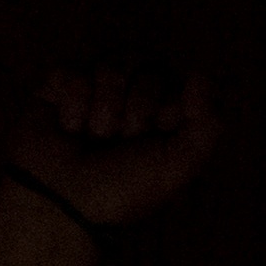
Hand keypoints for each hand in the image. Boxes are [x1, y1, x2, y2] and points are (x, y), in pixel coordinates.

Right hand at [3, 67, 218, 230]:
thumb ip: (207, 126)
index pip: (178, 76)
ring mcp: (95, 87)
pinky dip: (72, 104)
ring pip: (110, 63)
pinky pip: (71, 69)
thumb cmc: (124, 190)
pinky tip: (69, 128)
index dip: (166, 106)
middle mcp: (132, 94)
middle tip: (121, 141)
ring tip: (94, 137)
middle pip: (145, 62)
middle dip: (135, 109)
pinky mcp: (58, 86)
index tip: (156, 136)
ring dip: (105, 107)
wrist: (64, 203)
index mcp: (166, 111)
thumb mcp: (179, 168)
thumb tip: (201, 74)